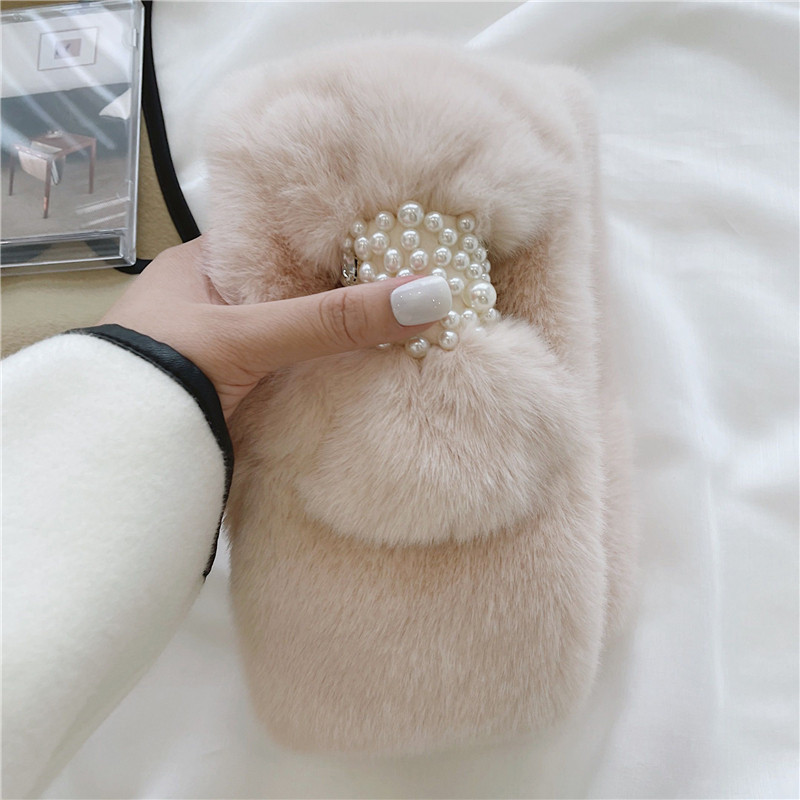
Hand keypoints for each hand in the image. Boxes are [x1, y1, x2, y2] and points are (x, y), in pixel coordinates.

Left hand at [99, 237, 449, 418]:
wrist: (113, 455)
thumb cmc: (166, 367)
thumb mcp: (252, 335)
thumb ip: (333, 320)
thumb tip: (431, 296)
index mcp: (204, 262)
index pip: (283, 237)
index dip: (335, 238)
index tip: (392, 238)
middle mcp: (213, 298)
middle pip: (294, 286)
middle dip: (343, 290)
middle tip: (411, 281)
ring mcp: (222, 345)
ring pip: (293, 328)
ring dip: (334, 333)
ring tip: (402, 320)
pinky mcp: (233, 386)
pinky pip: (289, 366)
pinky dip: (320, 367)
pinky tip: (362, 366)